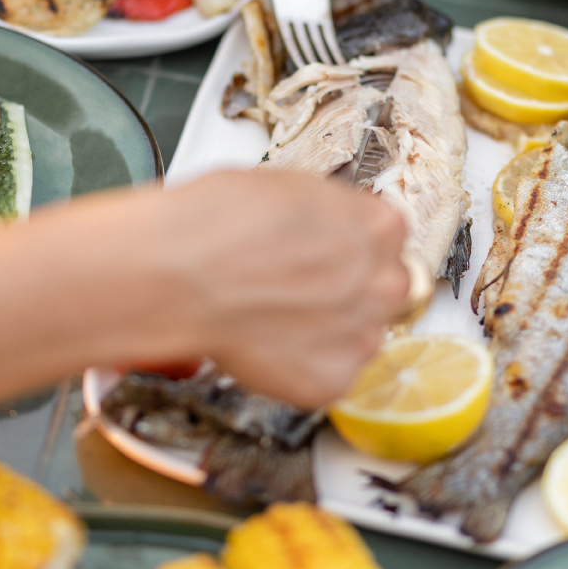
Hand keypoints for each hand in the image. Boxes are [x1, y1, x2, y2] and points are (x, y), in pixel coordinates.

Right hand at [147, 170, 407, 405]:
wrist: (179, 275)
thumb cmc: (217, 223)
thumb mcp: (289, 188)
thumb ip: (329, 216)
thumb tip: (327, 227)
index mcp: (379, 227)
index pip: (388, 241)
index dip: (350, 247)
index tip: (327, 254)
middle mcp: (383, 283)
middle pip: (386, 291)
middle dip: (351, 292)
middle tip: (302, 291)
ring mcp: (362, 337)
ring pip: (360, 338)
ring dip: (328, 332)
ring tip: (275, 319)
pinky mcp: (332, 381)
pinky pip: (329, 377)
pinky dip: (301, 367)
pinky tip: (267, 344)